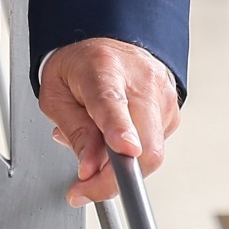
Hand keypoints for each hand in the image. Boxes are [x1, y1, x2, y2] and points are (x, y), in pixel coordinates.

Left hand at [37, 37, 178, 206]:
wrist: (105, 39)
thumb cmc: (78, 67)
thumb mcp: (56, 96)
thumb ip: (74, 132)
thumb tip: (90, 168)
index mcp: (104, 70)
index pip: (113, 104)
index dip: (120, 130)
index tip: (126, 149)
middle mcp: (140, 80)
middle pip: (143, 144)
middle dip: (113, 179)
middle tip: (84, 189)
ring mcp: (162, 94)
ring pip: (151, 153)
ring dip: (121, 167)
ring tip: (98, 147)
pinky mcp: (172, 110)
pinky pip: (155, 148)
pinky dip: (134, 156)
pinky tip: (118, 138)